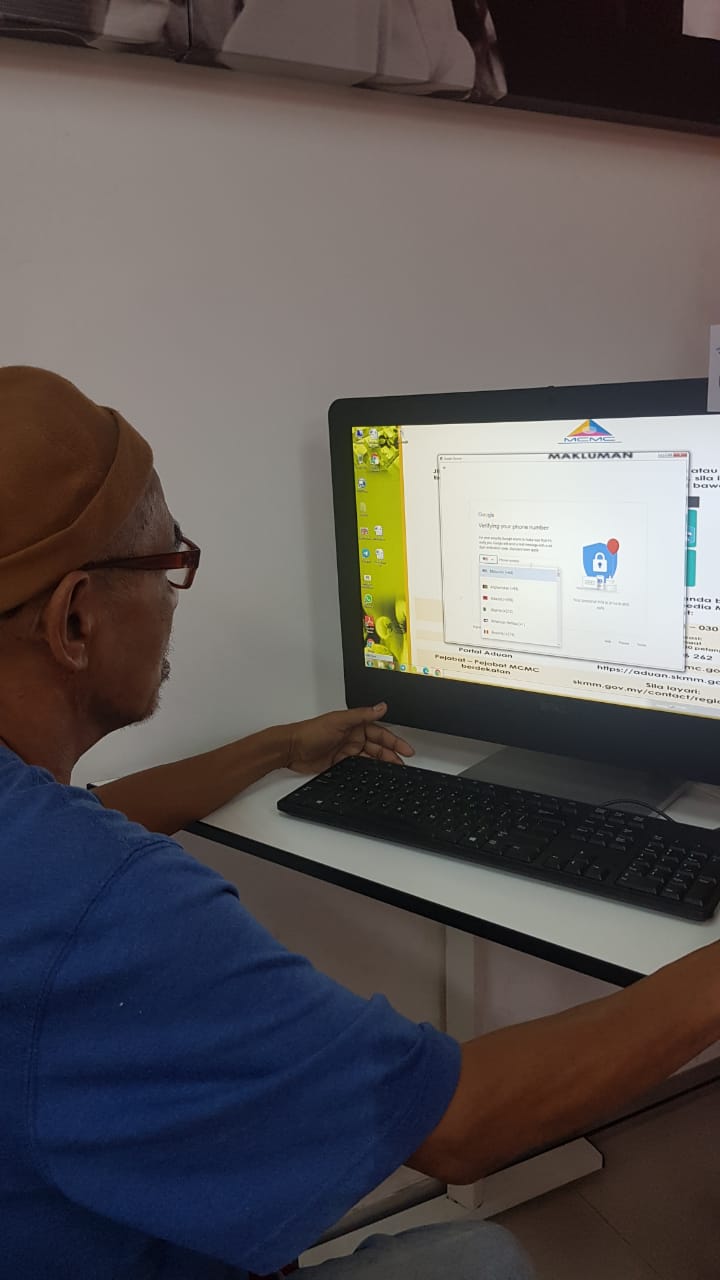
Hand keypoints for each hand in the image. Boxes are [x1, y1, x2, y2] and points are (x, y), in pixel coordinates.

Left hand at [286, 703, 413, 774]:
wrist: (291, 749)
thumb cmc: (310, 732)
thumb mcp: (339, 721)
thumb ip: (362, 715)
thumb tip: (381, 706)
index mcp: (354, 724)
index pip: (380, 732)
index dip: (394, 741)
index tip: (406, 749)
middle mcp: (352, 737)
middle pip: (378, 747)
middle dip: (391, 755)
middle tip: (403, 764)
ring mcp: (347, 751)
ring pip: (370, 758)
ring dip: (381, 764)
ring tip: (394, 772)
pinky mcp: (340, 763)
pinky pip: (358, 767)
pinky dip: (367, 771)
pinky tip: (374, 775)